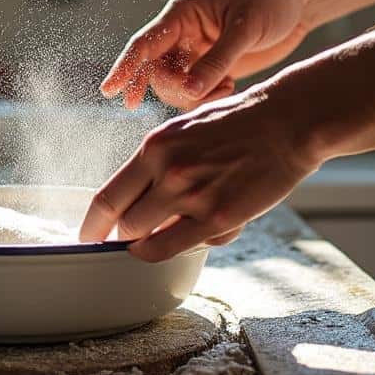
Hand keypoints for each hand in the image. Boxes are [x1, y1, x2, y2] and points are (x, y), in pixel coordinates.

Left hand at [78, 82, 321, 260]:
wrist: (287, 122)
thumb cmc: (237, 125)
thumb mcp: (183, 130)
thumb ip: (156, 163)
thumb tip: (133, 200)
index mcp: (154, 147)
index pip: (106, 198)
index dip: (91, 226)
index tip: (87, 237)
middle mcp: (167, 171)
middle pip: (123, 225)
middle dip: (123, 236)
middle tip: (130, 238)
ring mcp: (192, 196)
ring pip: (144, 239)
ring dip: (146, 242)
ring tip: (161, 232)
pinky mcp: (219, 218)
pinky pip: (174, 248)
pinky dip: (165, 252)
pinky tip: (169, 244)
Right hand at [101, 0, 307, 110]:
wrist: (297, 2)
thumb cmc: (269, 0)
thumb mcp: (244, 29)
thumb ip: (216, 62)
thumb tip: (187, 91)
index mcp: (181, 15)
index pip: (143, 44)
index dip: (124, 68)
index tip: (109, 90)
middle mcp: (181, 36)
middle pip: (156, 73)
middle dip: (174, 89)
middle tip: (202, 92)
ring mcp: (195, 54)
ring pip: (174, 88)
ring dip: (193, 97)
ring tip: (226, 88)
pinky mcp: (210, 69)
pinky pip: (194, 93)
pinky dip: (206, 99)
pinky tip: (229, 89)